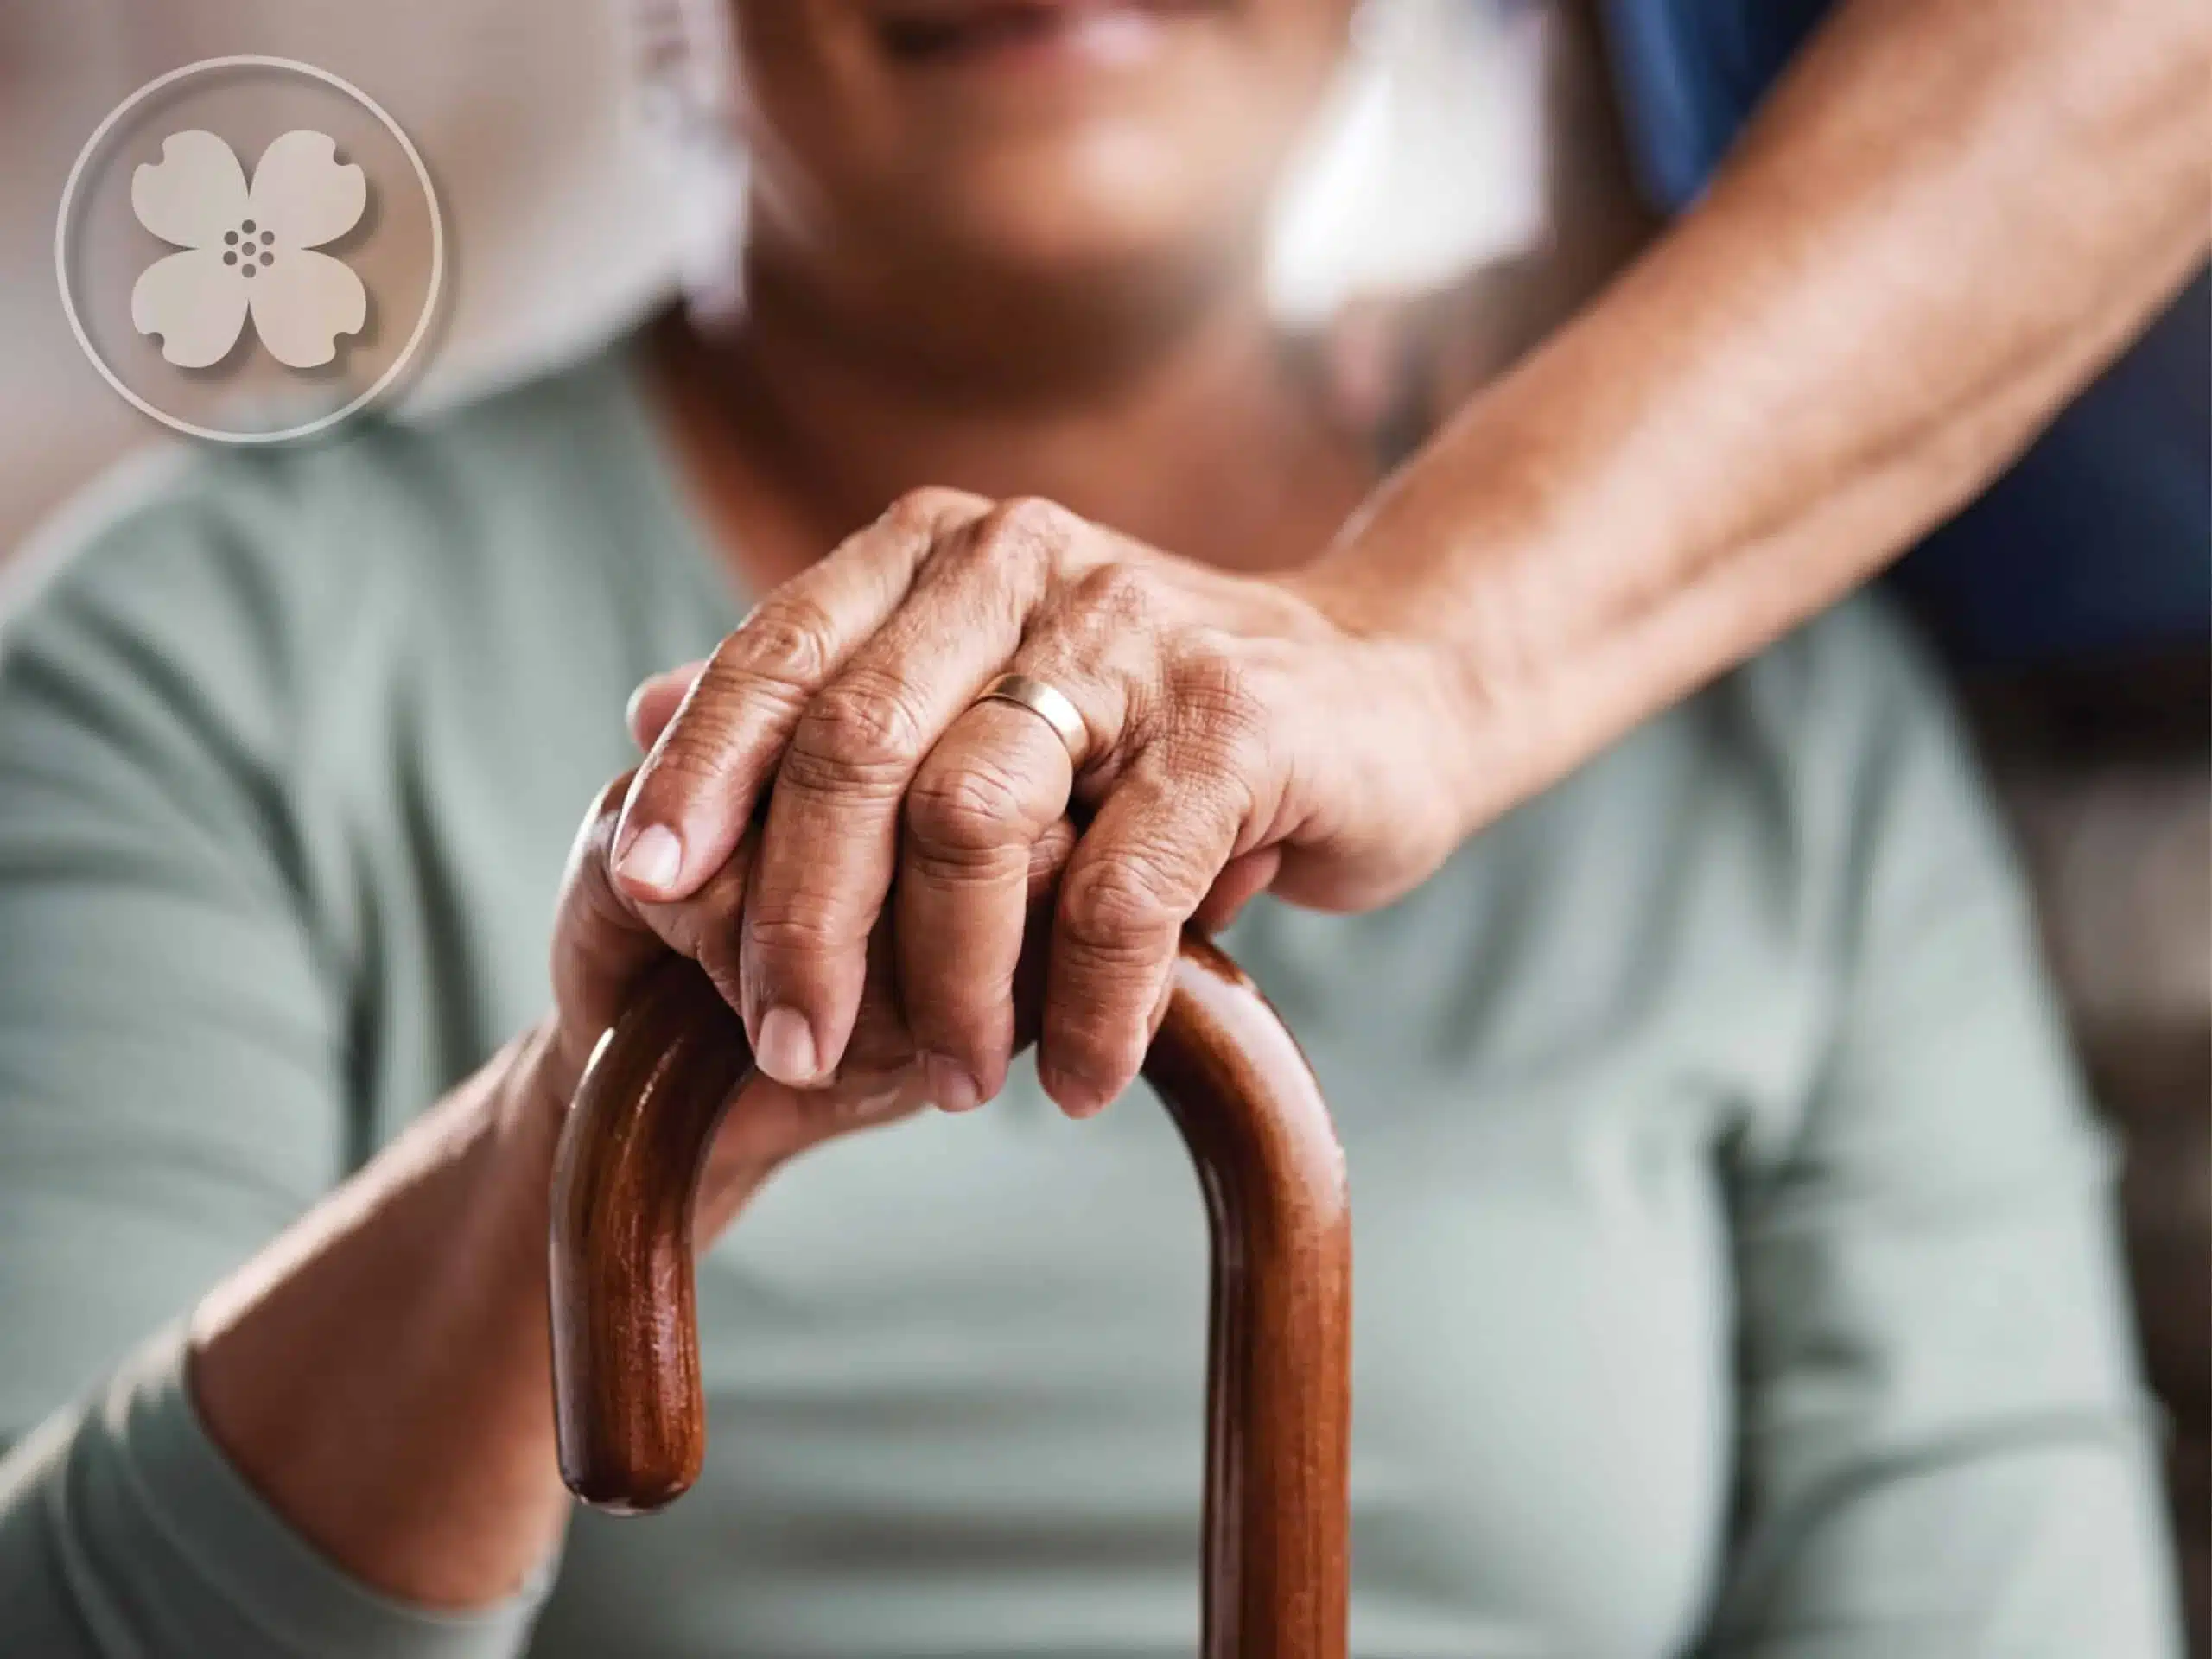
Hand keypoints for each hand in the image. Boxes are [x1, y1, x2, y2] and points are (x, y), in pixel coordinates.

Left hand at [610, 489, 1474, 1117]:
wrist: (1393, 688)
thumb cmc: (1158, 713)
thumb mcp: (984, 679)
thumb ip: (829, 693)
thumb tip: (641, 719)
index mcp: (942, 553)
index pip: (781, 653)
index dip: (704, 774)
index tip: (644, 887)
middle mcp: (1024, 566)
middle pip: (854, 745)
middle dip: (804, 916)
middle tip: (791, 1045)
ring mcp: (1134, 639)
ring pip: (973, 817)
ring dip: (948, 981)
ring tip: (956, 1083)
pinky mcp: (1237, 727)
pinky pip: (1122, 891)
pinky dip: (1089, 1007)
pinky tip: (1085, 1080)